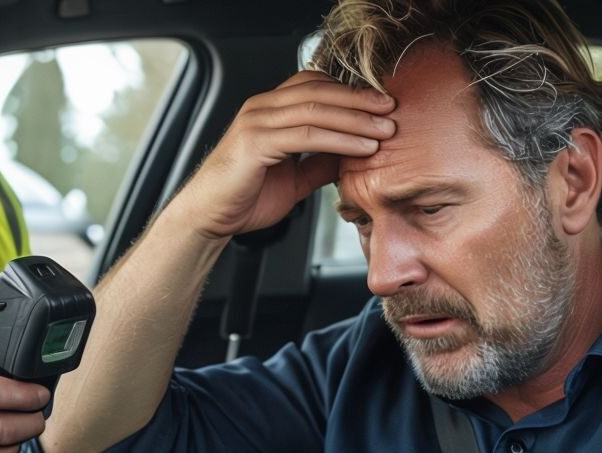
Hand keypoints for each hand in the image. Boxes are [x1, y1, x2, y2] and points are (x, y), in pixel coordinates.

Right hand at [166, 70, 395, 239]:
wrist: (209, 218)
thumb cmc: (245, 198)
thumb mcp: (293, 177)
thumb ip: (318, 162)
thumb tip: (350, 156)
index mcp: (269, 110)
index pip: (314, 85)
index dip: (350, 91)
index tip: (382, 105)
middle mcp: (261, 108)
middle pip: (319, 91)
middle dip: (360, 100)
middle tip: (392, 110)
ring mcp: (256, 123)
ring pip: (315, 110)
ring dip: (356, 119)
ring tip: (385, 131)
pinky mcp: (254, 143)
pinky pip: (305, 136)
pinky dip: (338, 139)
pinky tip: (362, 147)